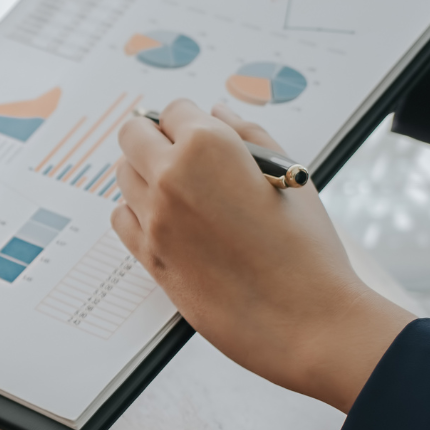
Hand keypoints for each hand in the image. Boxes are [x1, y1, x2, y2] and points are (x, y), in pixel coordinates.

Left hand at [111, 100, 412, 412]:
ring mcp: (153, 217)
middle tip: (180, 153)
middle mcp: (170, 176)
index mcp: (208, 146)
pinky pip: (122, 217)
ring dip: (145, 173)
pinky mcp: (146, 254)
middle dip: (155, 137)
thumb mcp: (289, 177)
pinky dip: (137, 212)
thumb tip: (218, 112)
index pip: (173, 110)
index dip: (188, 118)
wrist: (305, 319)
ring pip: (124, 175)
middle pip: (133, 135)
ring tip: (183, 190)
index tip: (198, 131)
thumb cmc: (307, 249)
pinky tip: (169, 219)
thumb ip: (249, 136)